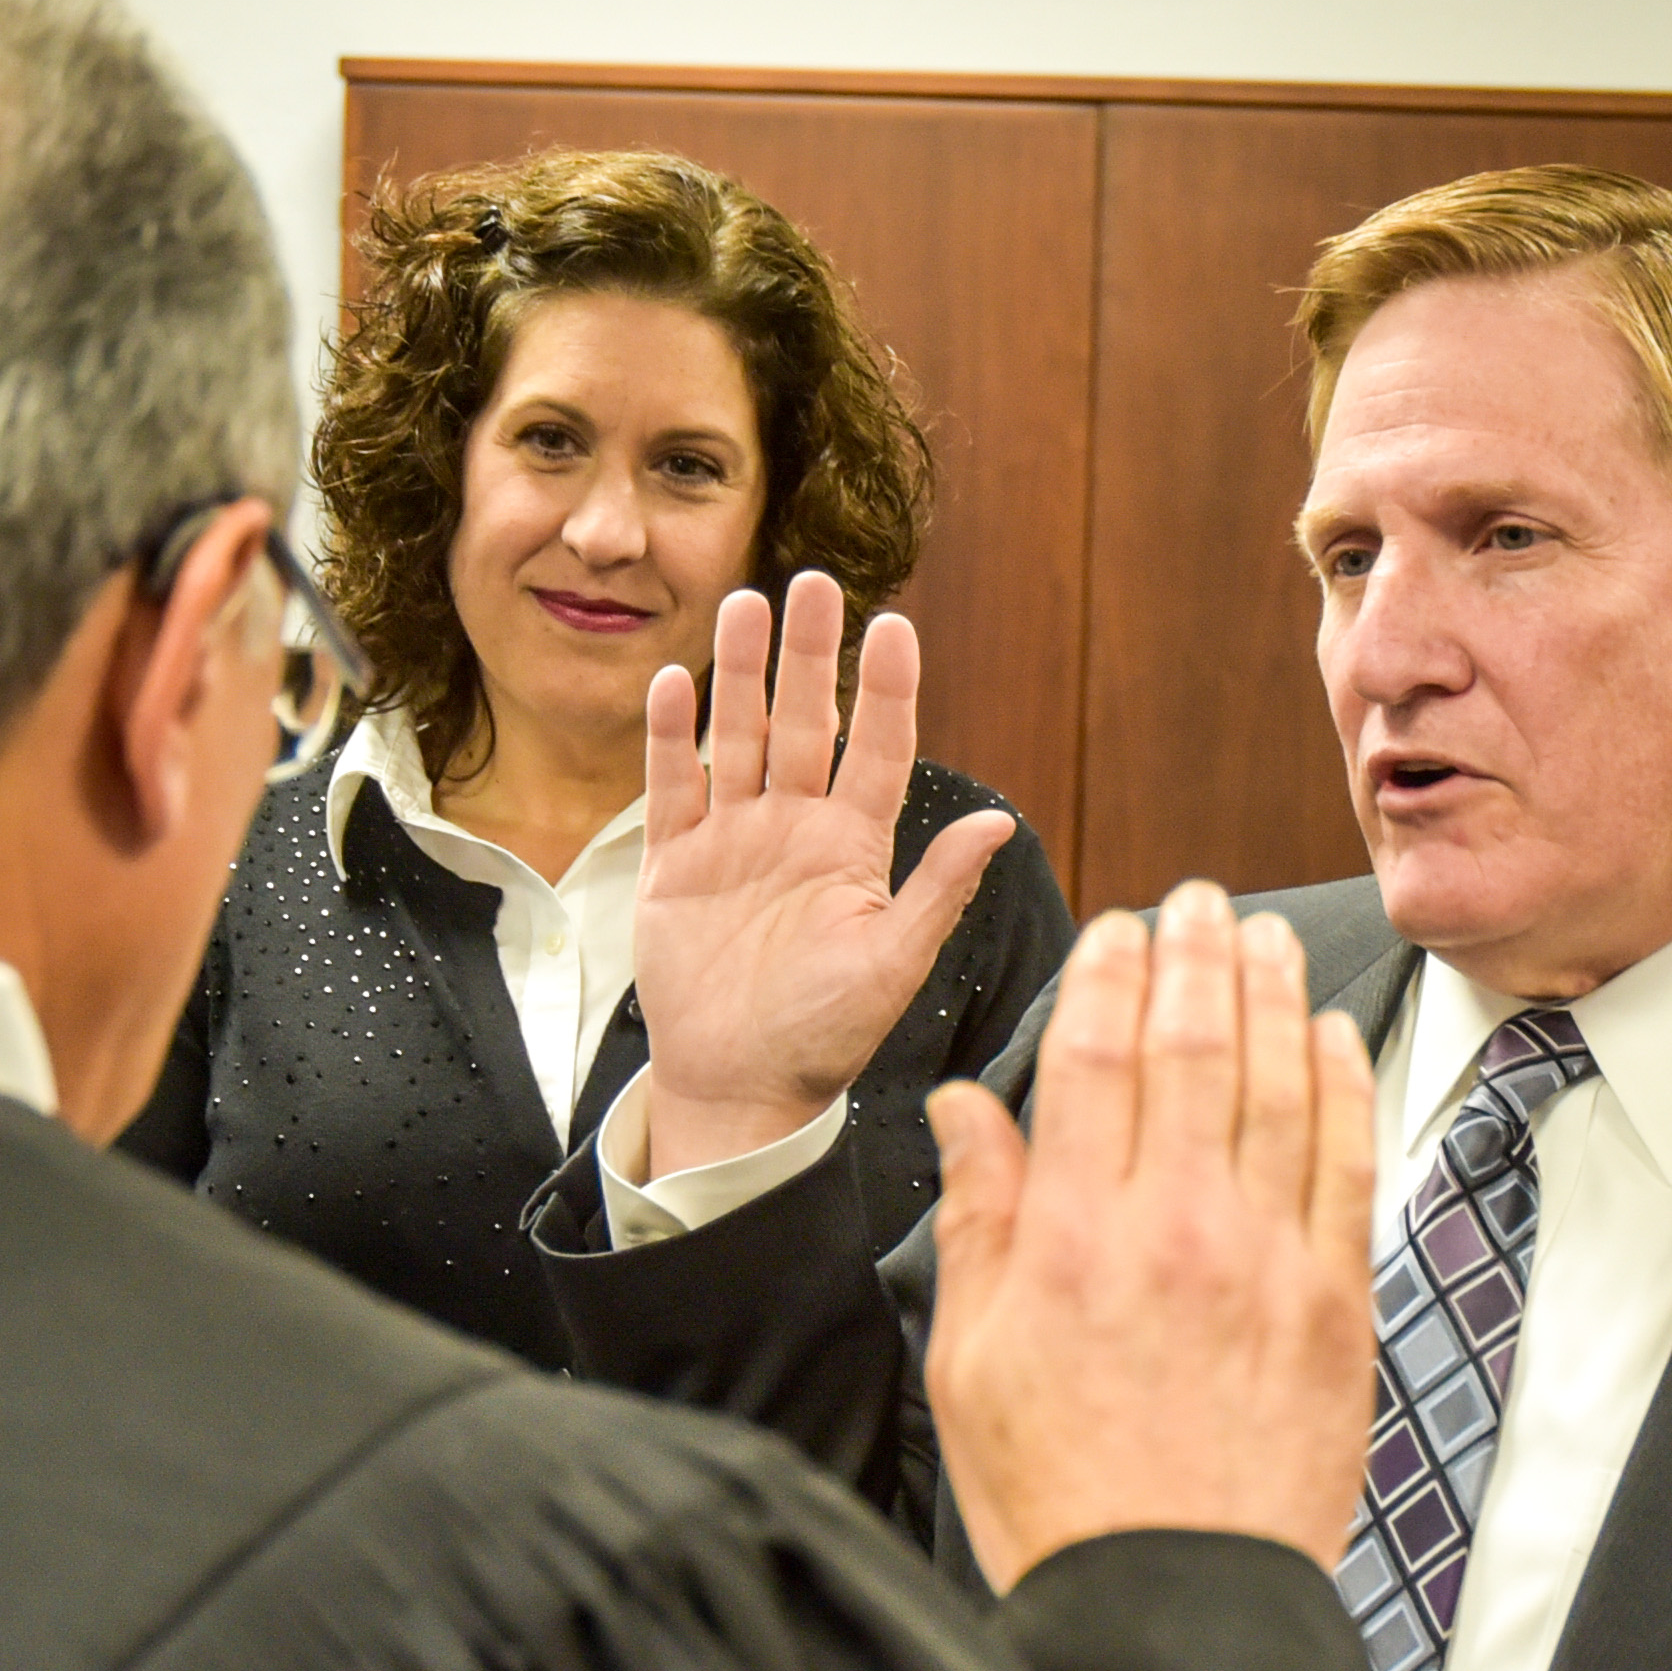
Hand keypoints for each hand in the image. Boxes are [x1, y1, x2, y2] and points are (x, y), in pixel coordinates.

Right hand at [632, 571, 1014, 1175]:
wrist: (739, 1087)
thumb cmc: (826, 1036)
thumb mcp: (894, 964)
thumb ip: (938, 890)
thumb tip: (1001, 822)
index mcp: (855, 848)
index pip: (879, 748)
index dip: (888, 689)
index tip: (895, 625)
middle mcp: (796, 829)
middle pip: (806, 722)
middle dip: (811, 654)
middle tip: (815, 583)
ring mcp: (733, 840)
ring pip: (739, 736)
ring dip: (741, 672)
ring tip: (747, 603)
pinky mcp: (675, 864)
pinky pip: (671, 786)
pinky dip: (670, 735)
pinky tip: (676, 682)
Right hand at [922, 882, 1381, 1590]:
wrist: (1173, 1604)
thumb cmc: (1061, 1496)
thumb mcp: (970, 1362)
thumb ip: (980, 1221)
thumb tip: (967, 1113)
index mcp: (1069, 1242)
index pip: (1096, 1062)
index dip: (1110, 976)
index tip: (1118, 929)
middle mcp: (1172, 1231)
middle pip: (1194, 1049)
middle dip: (1196, 955)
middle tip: (1197, 900)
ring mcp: (1266, 1263)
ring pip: (1277, 1087)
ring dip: (1272, 995)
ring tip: (1264, 936)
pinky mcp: (1335, 1305)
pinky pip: (1346, 1164)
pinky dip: (1340, 1087)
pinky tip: (1331, 1039)